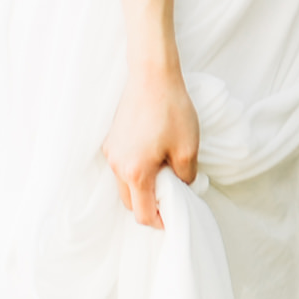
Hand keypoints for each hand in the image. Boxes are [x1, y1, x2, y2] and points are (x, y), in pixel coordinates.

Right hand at [102, 64, 200, 228]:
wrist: (151, 76)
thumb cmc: (172, 110)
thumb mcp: (188, 148)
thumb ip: (185, 177)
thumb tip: (181, 187)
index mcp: (135, 173)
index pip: (142, 214)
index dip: (159, 222)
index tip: (174, 218)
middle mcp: (117, 166)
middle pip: (130, 203)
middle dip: (149, 207)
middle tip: (172, 197)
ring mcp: (110, 153)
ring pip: (124, 186)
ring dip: (141, 189)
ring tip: (165, 175)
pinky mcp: (110, 141)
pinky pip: (121, 168)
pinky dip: (135, 172)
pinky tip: (153, 158)